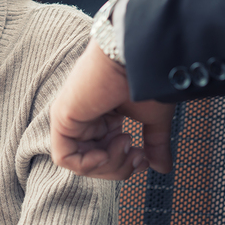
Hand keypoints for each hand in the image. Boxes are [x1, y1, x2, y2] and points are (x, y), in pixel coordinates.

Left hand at [49, 40, 174, 179]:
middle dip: (119, 167)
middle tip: (138, 156)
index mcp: (102, 116)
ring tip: (127, 144)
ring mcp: (71, 117)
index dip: (124, 165)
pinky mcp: (62, 117)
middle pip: (93, 162)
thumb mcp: (153, 118)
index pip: (105, 153)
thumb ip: (155, 144)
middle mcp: (84, 117)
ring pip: (80, 162)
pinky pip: (65, 157)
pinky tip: (106, 153)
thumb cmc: (145, 77)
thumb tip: (162, 167)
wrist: (137, 56)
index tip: (145, 159)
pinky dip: (87, 164)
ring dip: (109, 165)